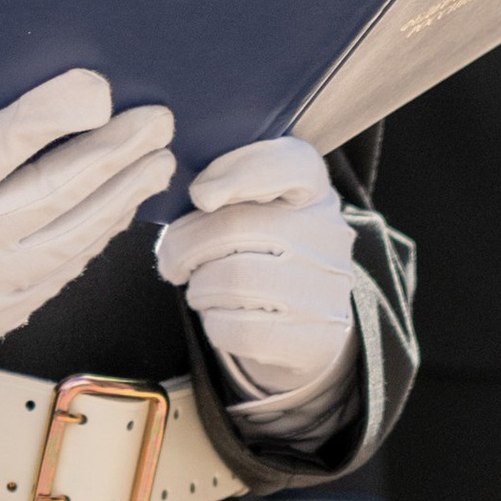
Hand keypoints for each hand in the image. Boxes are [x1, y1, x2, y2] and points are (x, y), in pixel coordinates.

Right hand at [0, 70, 174, 406]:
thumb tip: (20, 106)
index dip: (53, 114)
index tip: (96, 88)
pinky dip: (94, 241)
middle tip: (155, 121)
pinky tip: (117, 214)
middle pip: (54, 193)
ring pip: (71, 240)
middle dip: (114, 153)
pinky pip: (59, 277)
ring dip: (121, 198)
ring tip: (156, 164)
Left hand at [155, 138, 357, 423]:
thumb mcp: (250, 208)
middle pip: (236, 227)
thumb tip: (198, 195)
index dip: (238, 171)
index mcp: (314, 190)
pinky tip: (218, 316)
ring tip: (200, 289)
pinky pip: (242, 329)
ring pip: (234, 280)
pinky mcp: (316, 337)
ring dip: (199, 288)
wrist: (299, 325)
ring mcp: (327, 288)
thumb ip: (224, 189)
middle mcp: (328, 234)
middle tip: (172, 261)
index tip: (200, 195)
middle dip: (185, 246)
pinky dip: (215, 324)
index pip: (292, 163)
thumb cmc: (257, 252)